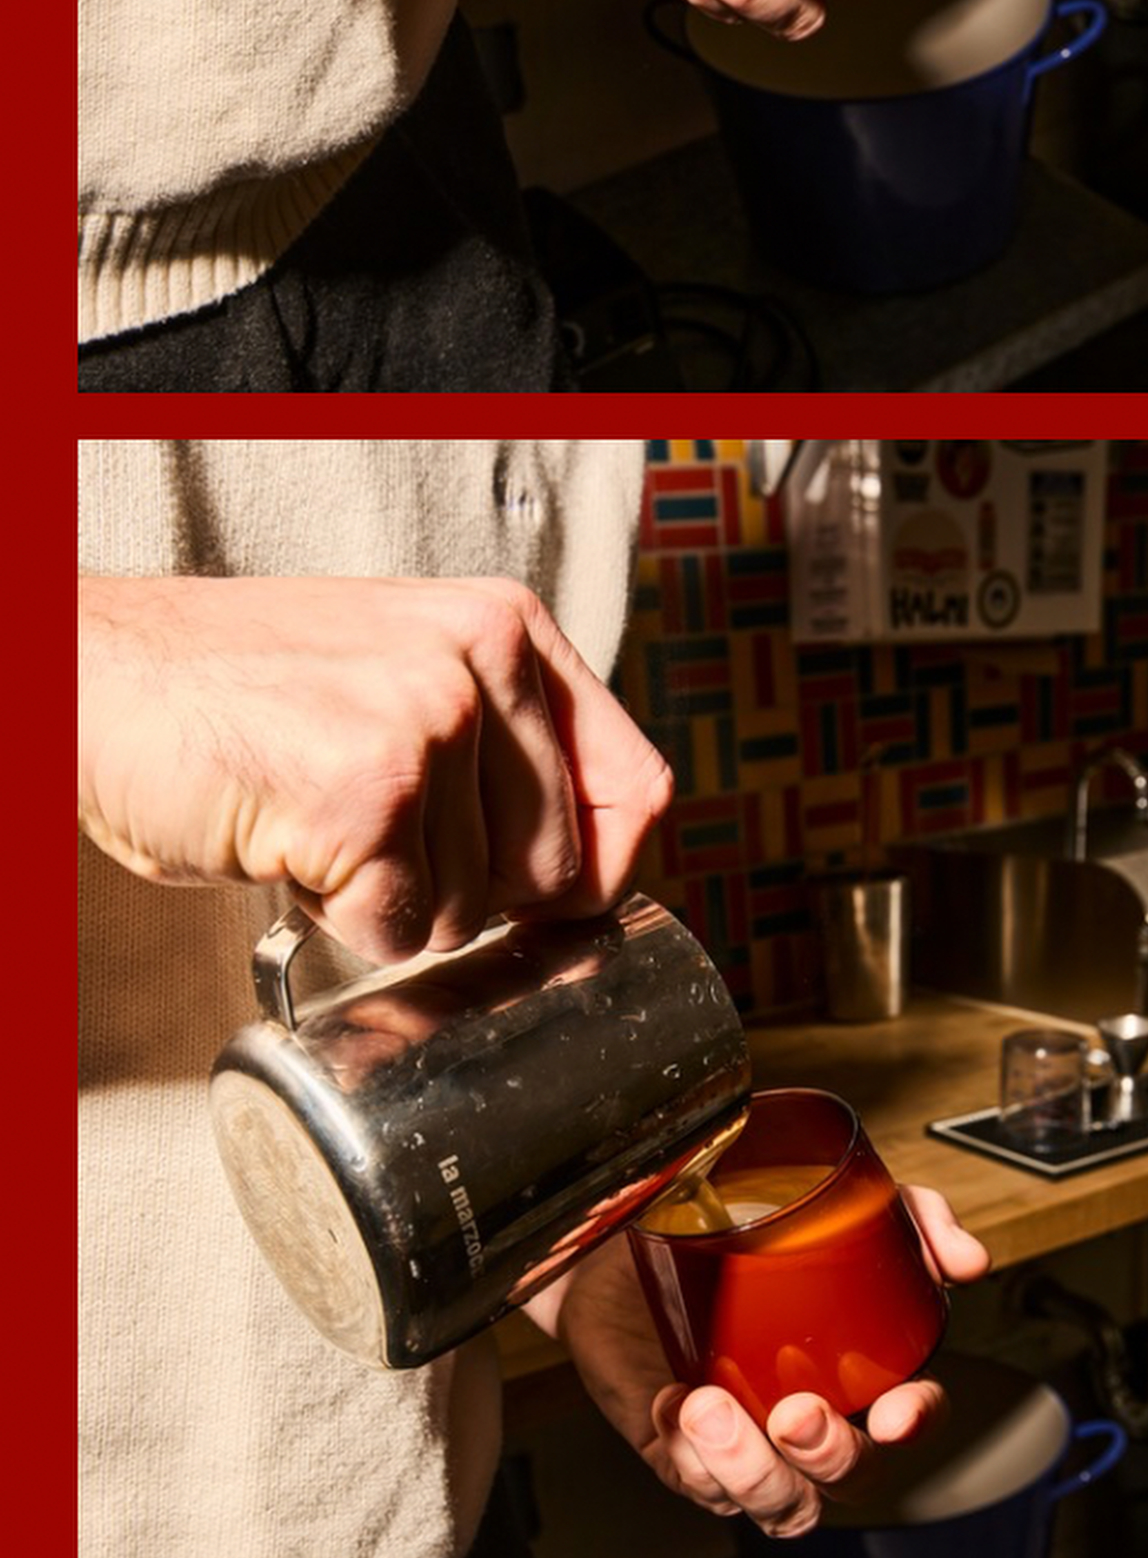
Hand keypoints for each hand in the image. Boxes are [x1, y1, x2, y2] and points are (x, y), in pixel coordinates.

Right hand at [77, 573, 673, 959]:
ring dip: (393, 901)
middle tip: (382, 840)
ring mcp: (427, 724)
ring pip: (470, 910)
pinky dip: (339, 919)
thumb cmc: (240, 689)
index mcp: (508, 628)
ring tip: (320, 819)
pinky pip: (396, 929)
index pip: (636, 784)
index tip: (560, 900)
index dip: (606, 868)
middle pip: (555, 868)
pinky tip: (291, 844)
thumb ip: (504, 742)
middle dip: (473, 891)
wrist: (101, 679)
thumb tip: (590, 868)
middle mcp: (482, 661)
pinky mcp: (368, 797)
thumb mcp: (406, 672)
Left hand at [538, 1189, 990, 1535]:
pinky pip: (692, 1484)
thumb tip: (968, 1263)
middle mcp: (809, 1417)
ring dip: (746, 1470)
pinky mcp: (681, 1451)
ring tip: (708, 1405)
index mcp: (859, 1369)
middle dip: (826, 1456)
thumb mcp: (842, 1202)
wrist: (642, 1231)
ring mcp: (748, 1442)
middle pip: (845, 1478)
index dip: (915, 1421)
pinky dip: (684, 1455)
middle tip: (796, 1413)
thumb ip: (915, 1221)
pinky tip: (672, 1403)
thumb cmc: (747, 1225)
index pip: (910, 1416)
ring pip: (773, 1504)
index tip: (894, 1412)